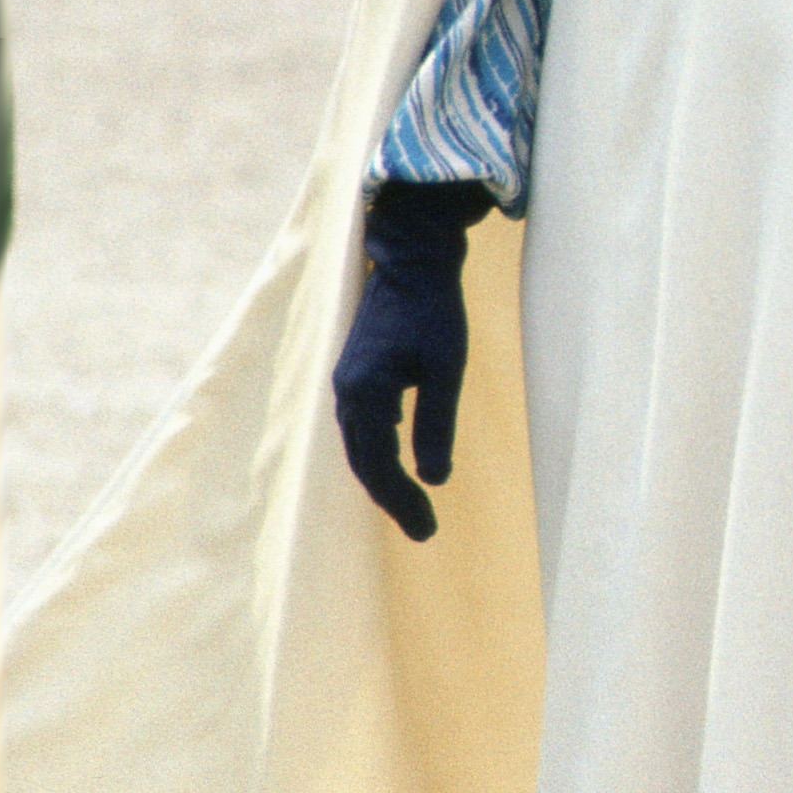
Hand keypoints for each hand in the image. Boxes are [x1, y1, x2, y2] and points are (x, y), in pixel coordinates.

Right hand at [332, 181, 493, 541]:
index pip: (380, 466)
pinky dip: (377, 453)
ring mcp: (346, 383)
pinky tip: (397, 463)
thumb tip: (435, 479)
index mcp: (365, 394)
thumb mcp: (446, 368)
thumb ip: (436, 423)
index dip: (402, 502)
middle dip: (392, 500)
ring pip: (359, 447)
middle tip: (424, 530)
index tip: (427, 530)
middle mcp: (346, 393)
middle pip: (364, 463)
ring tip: (411, 507)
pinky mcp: (356, 374)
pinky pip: (361, 427)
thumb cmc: (434, 311)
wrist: (412, 262)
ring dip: (383, 479)